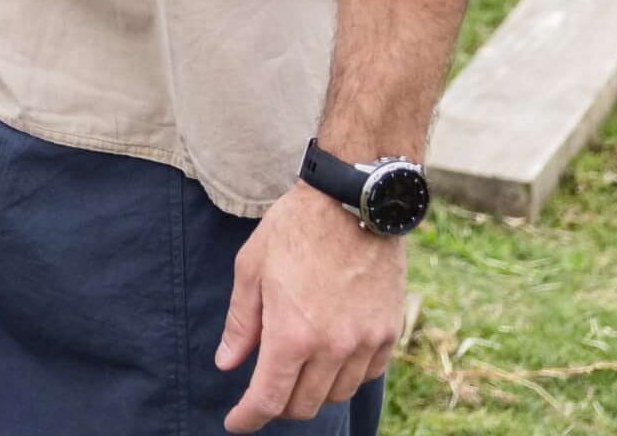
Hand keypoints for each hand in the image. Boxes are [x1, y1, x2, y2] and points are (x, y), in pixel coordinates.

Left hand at [214, 185, 405, 429]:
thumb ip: (240, 323)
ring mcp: (365, 341)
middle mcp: (332, 347)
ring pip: (337, 394)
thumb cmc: (294, 230)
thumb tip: (227, 363)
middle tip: (262, 393)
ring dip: (313, 392)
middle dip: (278, 407)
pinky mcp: (389, 332)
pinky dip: (346, 375)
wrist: (352, 202)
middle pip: (304, 405)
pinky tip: (330, 357)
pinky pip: (367, 374)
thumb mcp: (251, 270)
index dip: (248, 419)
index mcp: (291, 335)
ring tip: (296, 370)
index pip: (268, 399)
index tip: (236, 424)